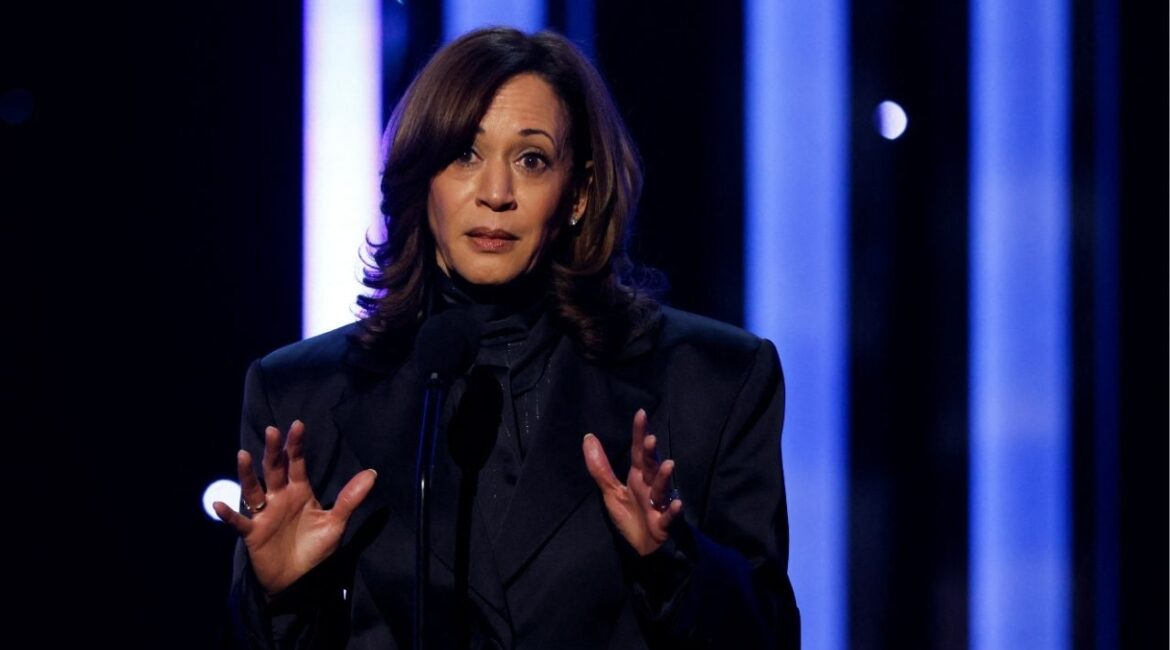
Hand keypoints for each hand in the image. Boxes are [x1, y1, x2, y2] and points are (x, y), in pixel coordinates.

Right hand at [212, 420, 376, 594]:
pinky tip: (219, 504)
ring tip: (243, 455)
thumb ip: (350, 498)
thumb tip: (372, 473)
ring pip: (253, 490)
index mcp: (299, 492)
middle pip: (274, 470)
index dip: (296, 446)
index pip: (297, 464)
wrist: (300, 580)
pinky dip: (229, 514)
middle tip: (272, 431)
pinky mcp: (253, 533)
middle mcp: (279, 498)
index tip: (297, 425)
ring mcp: (264, 514)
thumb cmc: (315, 548)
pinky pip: (240, 521)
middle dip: (273, 451)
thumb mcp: (335, 523)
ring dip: (247, 474)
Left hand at [583, 408, 682, 555]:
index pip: (639, 452)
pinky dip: (673, 510)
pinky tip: (677, 504)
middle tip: (651, 439)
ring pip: (662, 488)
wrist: (642, 549)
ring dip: (664, 477)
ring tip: (668, 465)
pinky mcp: (662, 524)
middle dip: (652, 454)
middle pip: (651, 467)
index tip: (641, 413)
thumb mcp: (611, 491)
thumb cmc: (630, 517)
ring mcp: (657, 504)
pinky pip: (668, 516)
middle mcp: (650, 487)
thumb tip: (588, 436)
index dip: (639, 433)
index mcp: (638, 477)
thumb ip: (600, 467)